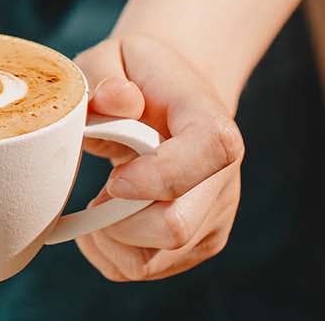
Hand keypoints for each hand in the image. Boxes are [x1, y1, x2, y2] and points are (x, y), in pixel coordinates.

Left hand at [73, 35, 245, 280]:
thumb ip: (104, 73)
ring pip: (151, 260)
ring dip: (108, 238)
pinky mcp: (195, 245)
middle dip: (117, 218)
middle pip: (174, 226)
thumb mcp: (115, 55)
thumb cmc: (138, 76)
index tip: (113, 177)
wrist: (170, 99)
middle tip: (100, 189)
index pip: (209, 152)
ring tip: (102, 200)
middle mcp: (224, 179)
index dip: (156, 174)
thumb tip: (116, 101)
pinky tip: (106, 218)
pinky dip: (109, 252)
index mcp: (213, 123)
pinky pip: (141, 269)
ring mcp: (213, 219)